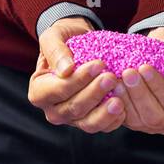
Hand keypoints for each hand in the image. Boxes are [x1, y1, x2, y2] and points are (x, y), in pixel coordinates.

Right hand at [28, 16, 125, 131]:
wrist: (81, 46)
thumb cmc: (64, 40)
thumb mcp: (54, 36)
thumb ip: (56, 51)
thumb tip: (65, 70)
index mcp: (39, 91)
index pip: (58, 91)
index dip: (78, 80)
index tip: (98, 64)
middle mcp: (53, 109)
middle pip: (73, 109)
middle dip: (94, 94)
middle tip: (111, 78)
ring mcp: (72, 118)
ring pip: (87, 123)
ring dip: (104, 113)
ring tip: (119, 100)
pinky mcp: (90, 121)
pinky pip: (102, 127)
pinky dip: (113, 120)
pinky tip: (124, 106)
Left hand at [76, 27, 163, 137]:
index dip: (160, 89)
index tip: (145, 68)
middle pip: (156, 117)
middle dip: (141, 94)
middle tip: (128, 72)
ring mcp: (155, 128)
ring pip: (140, 120)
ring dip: (128, 99)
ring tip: (119, 78)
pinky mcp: (138, 124)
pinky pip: (127, 120)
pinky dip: (119, 104)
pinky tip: (113, 87)